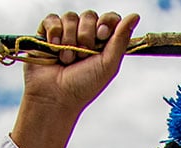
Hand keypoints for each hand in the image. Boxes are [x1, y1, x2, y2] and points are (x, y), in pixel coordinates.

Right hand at [10, 10, 138, 147]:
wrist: (55, 97)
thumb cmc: (83, 87)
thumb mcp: (108, 65)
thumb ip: (121, 39)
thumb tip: (135, 16)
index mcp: (101, 44)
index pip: (109, 19)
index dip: (107, 22)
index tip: (102, 35)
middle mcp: (84, 36)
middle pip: (89, 16)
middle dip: (86, 35)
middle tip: (82, 55)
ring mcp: (65, 35)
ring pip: (70, 17)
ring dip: (69, 39)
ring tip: (66, 60)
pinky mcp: (46, 34)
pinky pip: (52, 19)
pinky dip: (54, 32)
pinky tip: (54, 48)